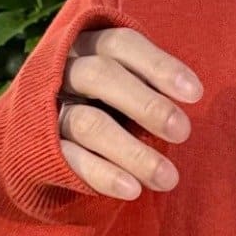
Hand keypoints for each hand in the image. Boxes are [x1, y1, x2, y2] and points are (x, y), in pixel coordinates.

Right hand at [55, 25, 202, 199]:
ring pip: (89, 123)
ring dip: (132, 152)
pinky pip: (71, 159)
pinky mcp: (40, 146)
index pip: (122, 45)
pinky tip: (132, 190)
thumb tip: (192, 97)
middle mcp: (64, 71)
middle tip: (182, 132)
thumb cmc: (103, 103)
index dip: (159, 66)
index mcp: (88, 47)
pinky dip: (104, 174)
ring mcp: (49, 109)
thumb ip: (148, 85)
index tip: (195, 94)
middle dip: (146, 104)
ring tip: (168, 178)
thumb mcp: (123, 84)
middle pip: (101, 75)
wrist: (44, 139)